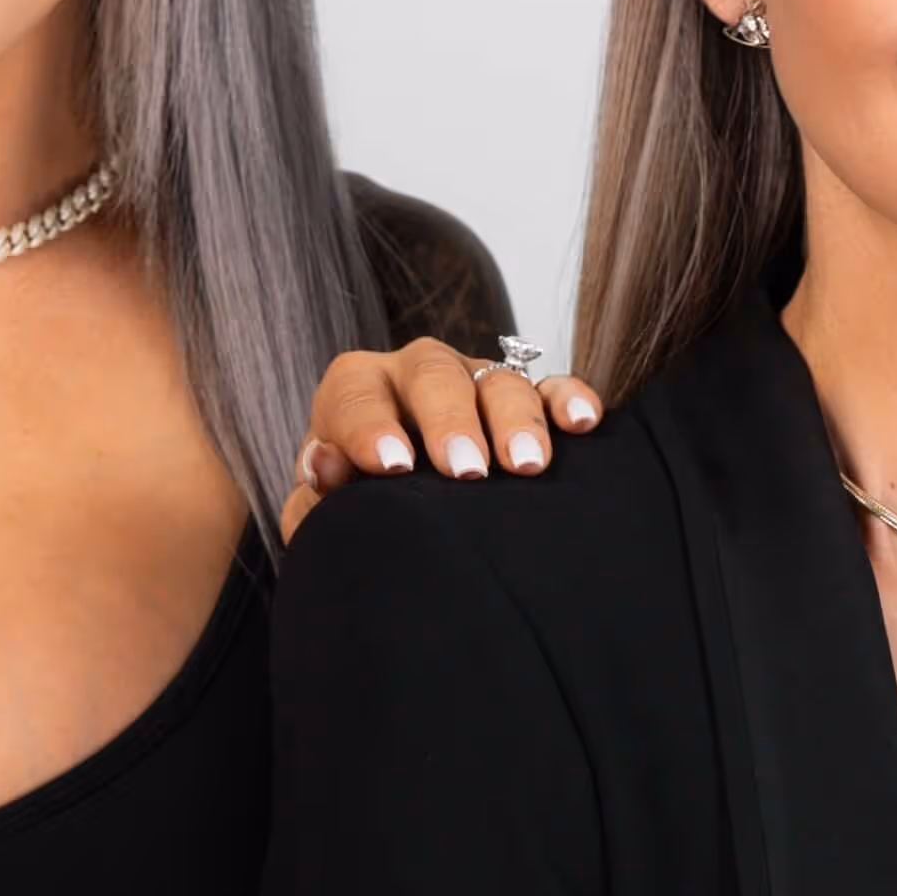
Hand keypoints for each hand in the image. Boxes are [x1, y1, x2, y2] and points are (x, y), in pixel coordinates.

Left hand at [283, 339, 601, 540]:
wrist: (405, 521)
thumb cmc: (362, 512)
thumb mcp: (326, 511)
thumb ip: (314, 499)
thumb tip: (326, 467)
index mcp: (356, 392)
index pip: (356, 395)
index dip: (371, 425)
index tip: (392, 465)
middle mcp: (415, 375)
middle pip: (434, 373)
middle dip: (451, 420)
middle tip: (466, 470)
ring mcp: (476, 383)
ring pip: (498, 380)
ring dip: (516, 419)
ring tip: (528, 466)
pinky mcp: (527, 399)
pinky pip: (552, 387)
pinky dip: (568, 400)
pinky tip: (582, 425)